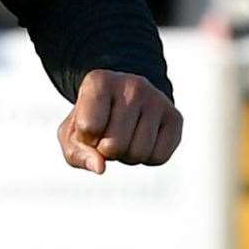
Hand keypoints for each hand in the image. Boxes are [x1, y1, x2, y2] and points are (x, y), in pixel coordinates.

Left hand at [56, 70, 181, 173]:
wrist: (121, 98)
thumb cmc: (92, 118)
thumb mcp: (73, 132)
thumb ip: (77, 152)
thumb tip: (100, 167)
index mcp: (99, 81)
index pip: (88, 127)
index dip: (85, 138)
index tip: (88, 126)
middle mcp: (131, 86)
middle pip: (114, 145)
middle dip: (106, 151)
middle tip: (107, 134)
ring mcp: (156, 100)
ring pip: (138, 153)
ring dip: (126, 157)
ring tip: (124, 137)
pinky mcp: (175, 117)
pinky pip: (159, 158)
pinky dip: (146, 159)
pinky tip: (141, 141)